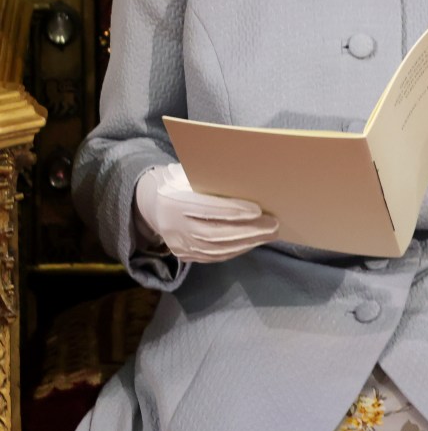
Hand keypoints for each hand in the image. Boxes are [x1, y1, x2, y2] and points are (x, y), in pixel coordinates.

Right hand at [134, 163, 278, 261]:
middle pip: (216, 233)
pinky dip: (235, 250)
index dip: (233, 210)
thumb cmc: (181, 181)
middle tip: (273, 225)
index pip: (208, 208)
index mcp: (174, 200)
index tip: (258, 210)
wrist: (152, 202)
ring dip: (246, 242)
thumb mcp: (189, 173)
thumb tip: (247, 179)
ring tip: (269, 234)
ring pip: (216, 249)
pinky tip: (251, 242)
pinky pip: (213, 256)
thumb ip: (210, 179)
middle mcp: (174, 226)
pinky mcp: (183, 254)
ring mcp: (178, 244)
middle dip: (248, 231)